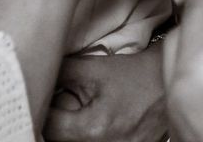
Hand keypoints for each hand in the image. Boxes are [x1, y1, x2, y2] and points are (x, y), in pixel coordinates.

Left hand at [44, 47, 166, 141]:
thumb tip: (36, 76)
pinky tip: (91, 122)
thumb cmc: (132, 75)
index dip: (42, 111)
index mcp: (94, 129)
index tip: (43, 98)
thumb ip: (59, 73)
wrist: (166, 85)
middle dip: (56, 124)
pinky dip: (86, 137)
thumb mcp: (92, 68)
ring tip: (78, 114)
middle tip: (58, 106)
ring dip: (69, 132)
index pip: (49, 128)